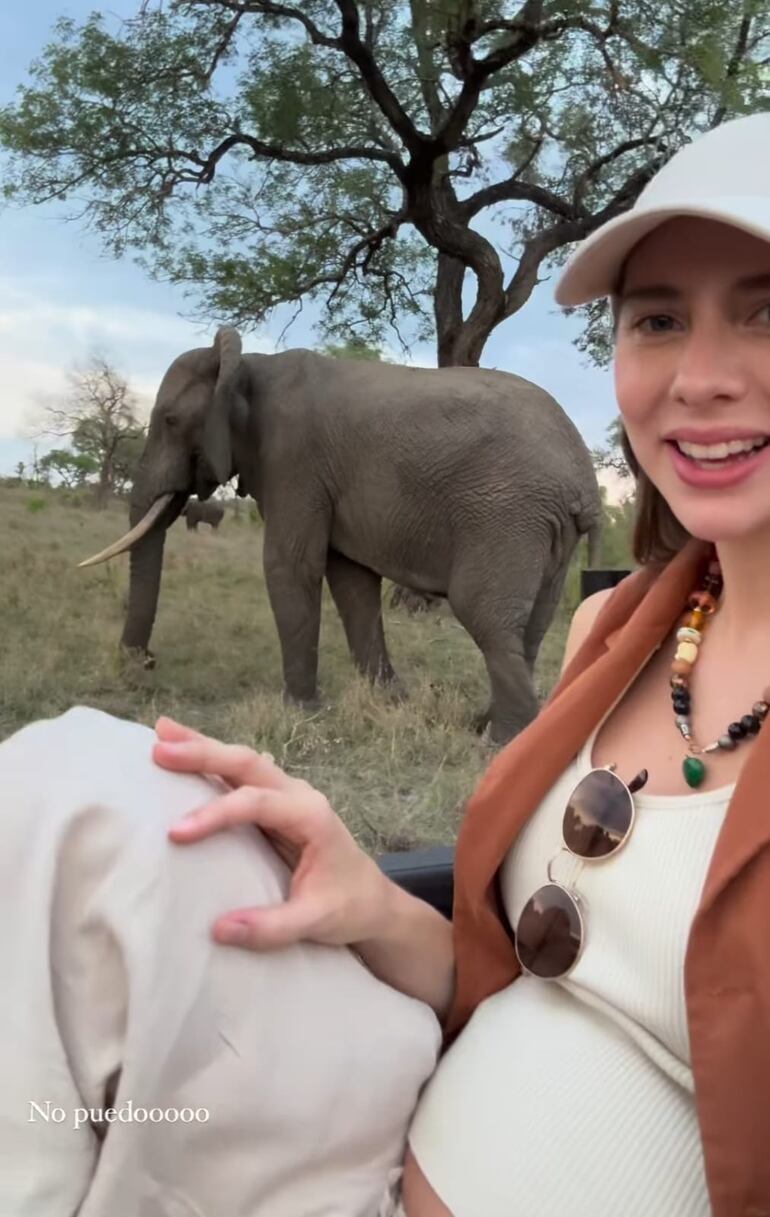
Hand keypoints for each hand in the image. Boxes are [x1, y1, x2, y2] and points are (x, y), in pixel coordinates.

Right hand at [152, 717, 394, 952]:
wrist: (372, 900)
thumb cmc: (349, 906)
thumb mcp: (317, 921)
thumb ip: (272, 927)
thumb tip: (219, 930)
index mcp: (311, 816)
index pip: (256, 804)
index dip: (216, 814)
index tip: (176, 833)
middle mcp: (298, 795)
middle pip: (247, 763)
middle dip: (203, 753)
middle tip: (159, 749)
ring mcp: (287, 794)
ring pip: (242, 760)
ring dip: (202, 747)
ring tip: (161, 732)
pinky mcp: (275, 802)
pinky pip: (240, 773)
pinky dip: (210, 758)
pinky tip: (183, 747)